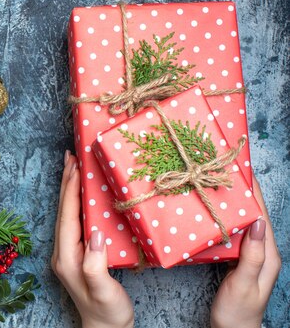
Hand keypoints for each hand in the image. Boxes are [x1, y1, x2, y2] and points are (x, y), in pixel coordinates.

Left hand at [51, 150, 133, 327]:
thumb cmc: (107, 313)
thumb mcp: (103, 291)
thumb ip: (96, 265)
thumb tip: (95, 235)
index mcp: (67, 257)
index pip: (67, 216)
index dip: (71, 189)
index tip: (75, 166)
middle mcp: (64, 252)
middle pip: (64, 210)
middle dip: (67, 182)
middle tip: (71, 156)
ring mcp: (69, 252)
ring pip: (69, 213)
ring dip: (71, 189)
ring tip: (75, 167)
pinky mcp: (79, 253)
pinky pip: (76, 220)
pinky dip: (79, 203)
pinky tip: (86, 195)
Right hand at [210, 176, 281, 327]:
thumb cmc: (238, 311)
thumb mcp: (244, 283)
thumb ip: (253, 254)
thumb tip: (256, 222)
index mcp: (267, 255)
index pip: (262, 216)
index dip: (255, 193)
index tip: (244, 171)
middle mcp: (262, 252)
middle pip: (254, 215)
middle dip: (245, 192)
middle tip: (228, 171)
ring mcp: (251, 256)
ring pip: (244, 222)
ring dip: (235, 203)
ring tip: (221, 185)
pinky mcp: (239, 260)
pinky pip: (235, 232)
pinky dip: (227, 218)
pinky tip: (216, 212)